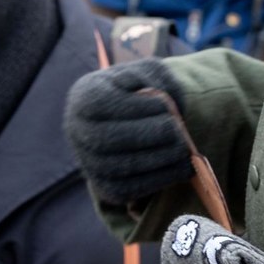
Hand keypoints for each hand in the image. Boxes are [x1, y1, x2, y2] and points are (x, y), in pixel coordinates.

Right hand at [64, 58, 194, 204]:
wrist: (128, 118)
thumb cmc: (140, 90)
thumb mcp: (150, 73)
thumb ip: (160, 81)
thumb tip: (168, 104)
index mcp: (84, 97)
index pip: (103, 103)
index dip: (136, 107)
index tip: (165, 106)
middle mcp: (78, 131)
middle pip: (108, 138)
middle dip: (148, 136)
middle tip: (179, 132)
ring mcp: (88, 161)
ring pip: (117, 168)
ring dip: (157, 161)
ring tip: (185, 151)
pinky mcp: (103, 186)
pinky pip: (126, 190)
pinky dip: (156, 181)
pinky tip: (180, 169)